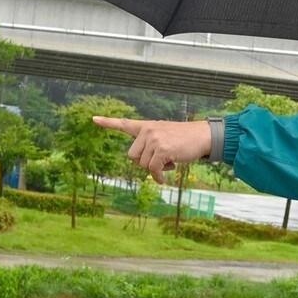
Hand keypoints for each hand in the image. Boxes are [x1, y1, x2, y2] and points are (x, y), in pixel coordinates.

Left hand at [92, 116, 212, 183]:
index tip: (93, 119)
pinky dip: (158, 177)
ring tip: (169, 160)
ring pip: (142, 165)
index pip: (124, 123)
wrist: (203, 136)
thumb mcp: (164, 137)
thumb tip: (142, 165)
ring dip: (154, 169)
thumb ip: (150, 146)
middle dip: (144, 163)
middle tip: (161, 160)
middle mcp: (147, 130)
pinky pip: (153, 170)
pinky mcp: (161, 150)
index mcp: (147, 126)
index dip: (108, 122)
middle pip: (132, 156)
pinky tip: (164, 178)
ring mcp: (154, 139)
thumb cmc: (185, 139)